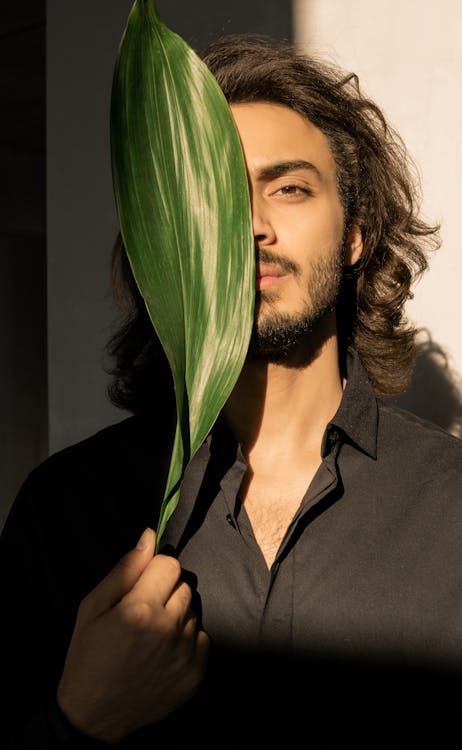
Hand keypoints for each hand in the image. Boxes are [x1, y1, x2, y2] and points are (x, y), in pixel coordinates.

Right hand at [57, 527, 208, 742]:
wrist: (94, 715)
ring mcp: (185, 653)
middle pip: (183, 586)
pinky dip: (186, 641)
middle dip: (165, 592)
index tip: (141, 586)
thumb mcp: (92, 608)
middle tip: (143, 613)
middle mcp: (168, 629)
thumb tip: (149, 536)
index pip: (170, 564)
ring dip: (176, 617)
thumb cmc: (88, 656)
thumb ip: (124, 570)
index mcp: (141, 609)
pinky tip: (164, 653)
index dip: (154, 571)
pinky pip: (202, 638)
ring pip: (192, 612)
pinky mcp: (196, 674)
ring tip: (152, 636)